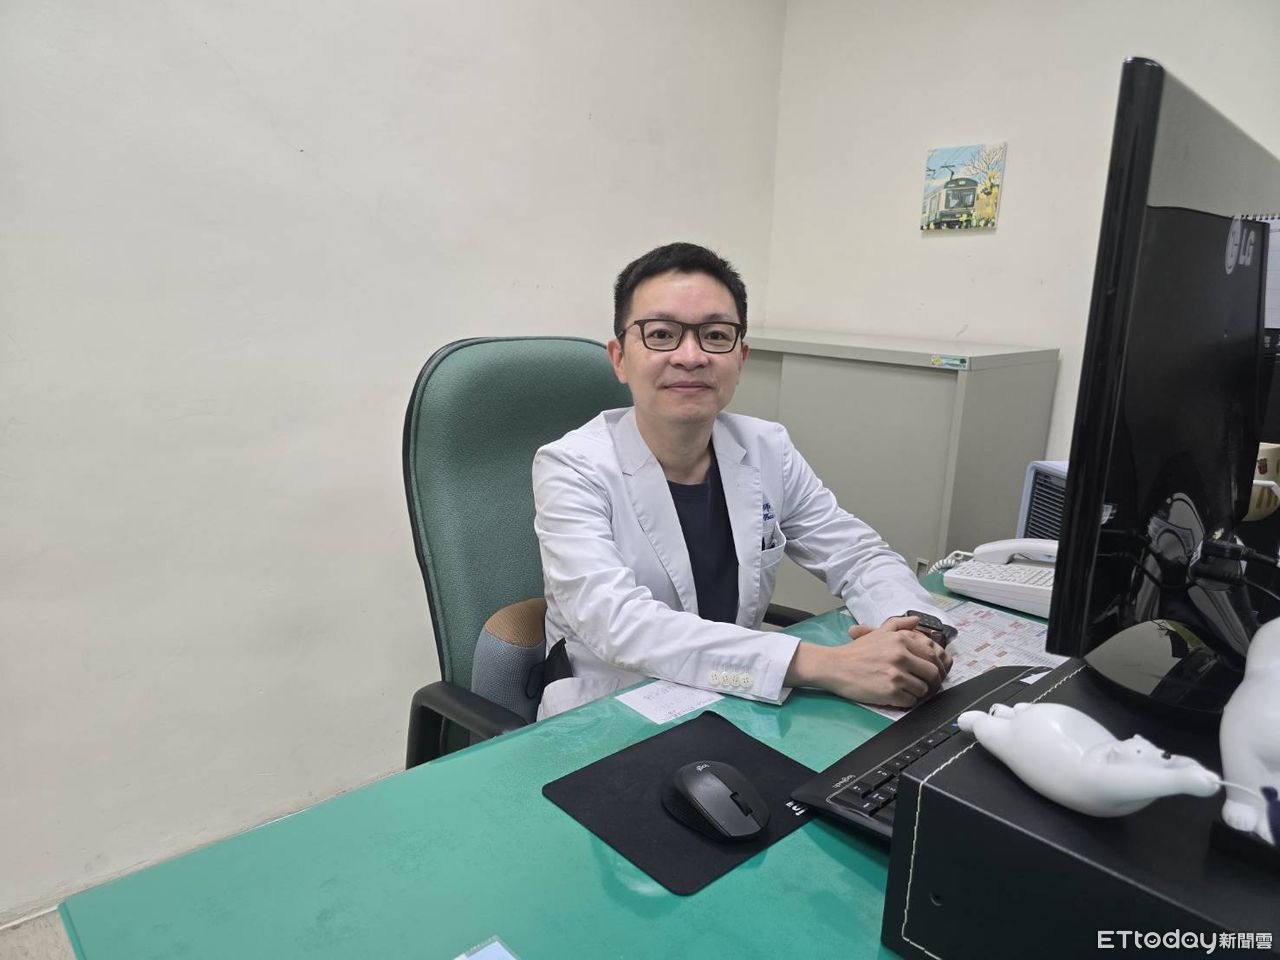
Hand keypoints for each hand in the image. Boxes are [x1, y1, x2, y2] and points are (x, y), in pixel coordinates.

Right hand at [785, 615, 952, 708]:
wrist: (835, 666)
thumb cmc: (857, 651)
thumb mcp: (878, 633)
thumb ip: (899, 624)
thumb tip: (917, 621)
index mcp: (901, 640)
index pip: (933, 655)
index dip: (936, 666)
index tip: (931, 673)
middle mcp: (901, 655)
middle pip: (933, 674)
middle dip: (932, 682)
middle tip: (924, 686)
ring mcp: (896, 674)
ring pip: (922, 689)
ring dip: (917, 693)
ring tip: (906, 690)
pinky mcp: (890, 692)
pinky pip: (910, 701)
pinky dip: (906, 701)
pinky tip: (896, 696)